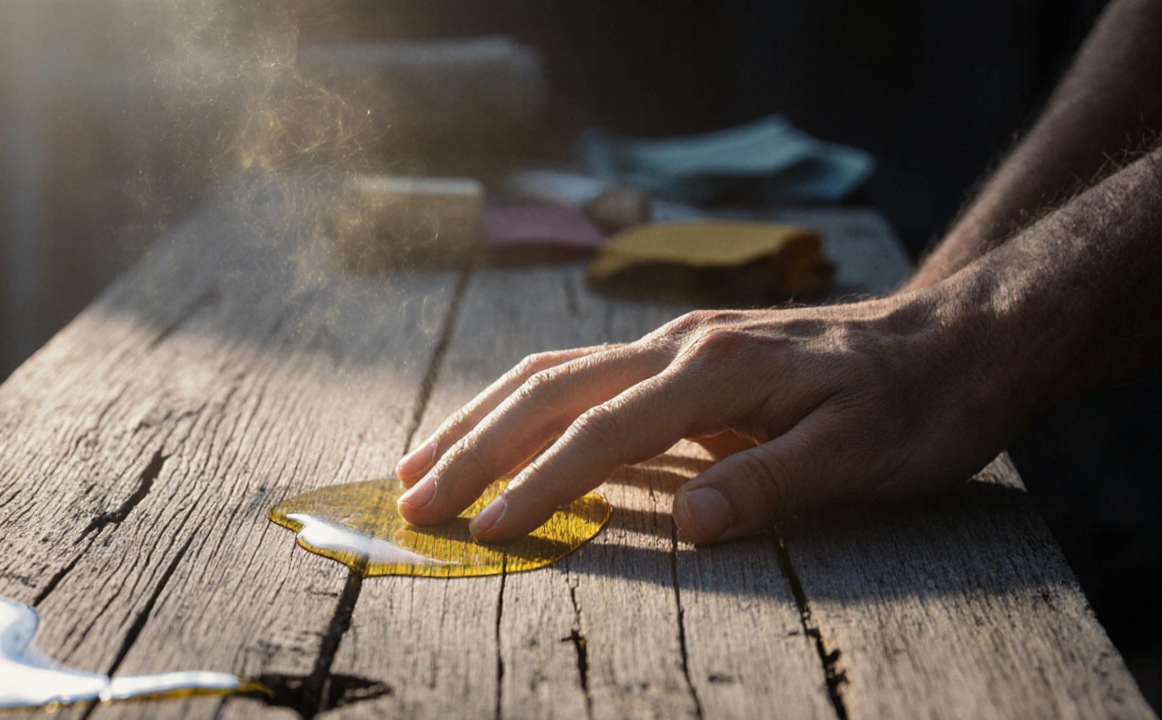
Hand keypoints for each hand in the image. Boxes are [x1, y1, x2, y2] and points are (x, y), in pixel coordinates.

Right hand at [393, 288, 1033, 543]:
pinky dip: (525, 407)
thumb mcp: (861, 453)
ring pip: (554, 372)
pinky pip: (583, 376)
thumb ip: (770, 483)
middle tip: (411, 499)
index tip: (483, 530)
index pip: (605, 431)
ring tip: (422, 461)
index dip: (540, 484)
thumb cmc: (914, 404)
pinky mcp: (684, 356)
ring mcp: (679, 344)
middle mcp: (682, 345)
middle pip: (551, 388)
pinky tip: (501, 432)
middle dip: (475, 445)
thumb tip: (688, 524)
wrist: (953, 338)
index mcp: (717, 369)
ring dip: (483, 418)